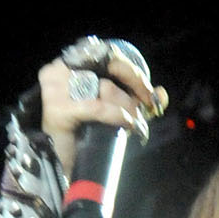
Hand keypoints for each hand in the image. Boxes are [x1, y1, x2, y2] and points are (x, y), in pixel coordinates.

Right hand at [38, 43, 167, 179]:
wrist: (63, 162)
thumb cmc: (85, 133)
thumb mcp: (114, 112)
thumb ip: (136, 101)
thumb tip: (162, 94)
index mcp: (73, 63)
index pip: (108, 55)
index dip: (133, 72)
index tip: (150, 93)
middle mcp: (62, 69)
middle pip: (108, 65)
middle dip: (135, 84)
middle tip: (148, 105)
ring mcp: (56, 88)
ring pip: (105, 88)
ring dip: (127, 106)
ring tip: (135, 121)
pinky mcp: (57, 108)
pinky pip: (97, 107)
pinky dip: (116, 115)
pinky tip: (127, 123)